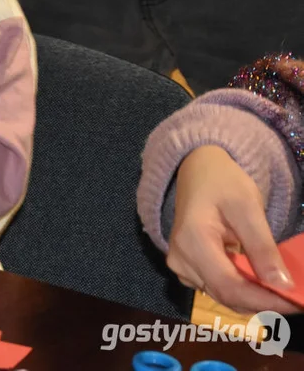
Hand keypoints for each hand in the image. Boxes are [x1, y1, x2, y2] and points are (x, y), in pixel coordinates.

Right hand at [167, 145, 301, 314]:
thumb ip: (262, 247)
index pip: (229, 286)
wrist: (197, 170)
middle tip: (294, 297)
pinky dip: (242, 289)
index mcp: (192, 242)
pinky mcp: (186, 267)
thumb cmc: (222, 182)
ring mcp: (180, 265)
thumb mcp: (248, 208)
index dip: (264, 300)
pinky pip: (217, 287)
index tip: (295, 303)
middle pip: (225, 295)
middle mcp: (180, 260)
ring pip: (222, 295)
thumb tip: (283, 285)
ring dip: (254, 297)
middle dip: (263, 301)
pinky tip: (259, 279)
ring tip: (281, 289)